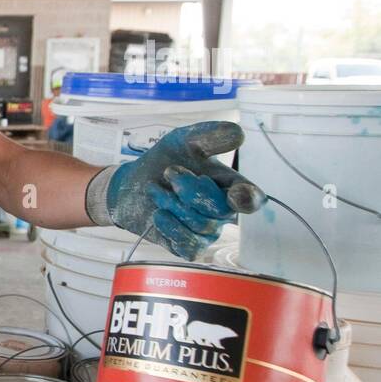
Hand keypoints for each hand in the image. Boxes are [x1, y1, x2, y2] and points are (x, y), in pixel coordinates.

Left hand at [100, 121, 265, 260]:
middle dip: (190, 190)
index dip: (247, 198)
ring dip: (172, 204)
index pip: (251, 197)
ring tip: (154, 188)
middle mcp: (222, 211)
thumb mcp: (183, 140)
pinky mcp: (187, 247)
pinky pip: (188, 246)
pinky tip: (158, 214)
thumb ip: (210, 136)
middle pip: (220, 210)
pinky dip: (170, 228)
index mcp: (230, 185)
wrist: (131, 183)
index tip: (236, 193)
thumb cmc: (164, 160)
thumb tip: (238, 134)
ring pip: (201, 226)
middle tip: (169, 171)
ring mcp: (206, 231)